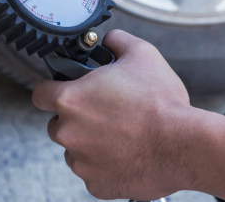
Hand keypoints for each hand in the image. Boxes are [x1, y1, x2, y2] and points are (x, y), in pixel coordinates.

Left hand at [32, 30, 191, 200]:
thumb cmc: (161, 101)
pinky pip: (93, 172)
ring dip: (89, 142)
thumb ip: (117, 41)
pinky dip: (105, 165)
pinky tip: (128, 153)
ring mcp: (81, 162)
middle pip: (58, 123)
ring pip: (75, 149)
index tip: (66, 90)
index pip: (40, 94)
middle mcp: (68, 133)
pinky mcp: (96, 185)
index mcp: (71, 100)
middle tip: (105, 111)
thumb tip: (109, 40)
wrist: (184, 145)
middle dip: (76, 117)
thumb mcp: (141, 54)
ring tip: (121, 134)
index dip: (52, 89)